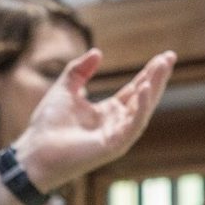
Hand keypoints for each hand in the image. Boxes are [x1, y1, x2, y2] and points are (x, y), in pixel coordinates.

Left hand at [12, 49, 175, 190]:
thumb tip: (97, 52)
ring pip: (143, 108)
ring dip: (154, 87)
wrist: (33, 152)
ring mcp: (119, 135)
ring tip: (162, 66)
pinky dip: (141, 107)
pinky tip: (145, 88)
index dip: (149, 73)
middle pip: (144, 96)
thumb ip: (79, 71)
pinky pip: (133, 125)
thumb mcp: (64, 89)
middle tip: (170, 56)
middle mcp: (118, 123)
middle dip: (158, 77)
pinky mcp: (114, 145)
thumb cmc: (47, 126)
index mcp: (108, 112)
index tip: (163, 57)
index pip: (135, 90)